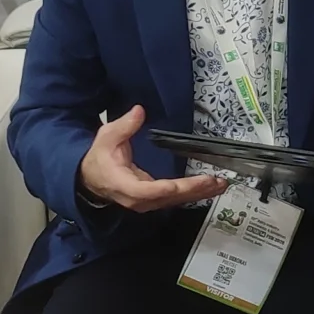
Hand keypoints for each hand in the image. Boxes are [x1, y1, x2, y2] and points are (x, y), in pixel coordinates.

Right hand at [76, 104, 225, 212]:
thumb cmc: (100, 158)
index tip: (177, 184)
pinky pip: (177, 198)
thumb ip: (124, 126)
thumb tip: (139, 111)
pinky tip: (211, 187)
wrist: (92, 179)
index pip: (145, 191)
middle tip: (215, 181)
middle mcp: (138, 199)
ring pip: (176, 200)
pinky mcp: (156, 200)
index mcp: (124, 185)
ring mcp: (148, 203)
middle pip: (168, 197)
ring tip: (221, 184)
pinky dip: (195, 193)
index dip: (162, 189)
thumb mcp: (107, 138)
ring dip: (200, 193)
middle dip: (193, 190)